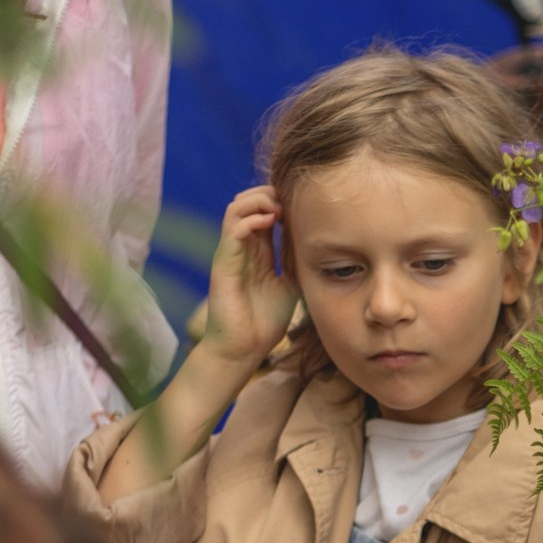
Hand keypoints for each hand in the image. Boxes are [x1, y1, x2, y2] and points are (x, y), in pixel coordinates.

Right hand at [199, 186, 298, 366]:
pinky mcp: (224, 264)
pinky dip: (252, 218)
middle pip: (246, 201)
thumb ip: (296, 264)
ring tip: (280, 208)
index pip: (262, 211)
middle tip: (291, 201)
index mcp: (256, 252)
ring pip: (236, 208)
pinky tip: (272, 221)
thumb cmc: (264, 323)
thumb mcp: (291, 287)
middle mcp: (241, 248)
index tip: (302, 205)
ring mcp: (231, 254)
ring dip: (259, 200)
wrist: (244, 350)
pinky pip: (233, 229)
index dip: (279, 200)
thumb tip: (318, 248)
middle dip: (269, 193)